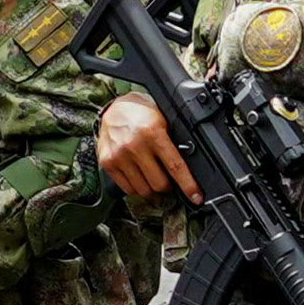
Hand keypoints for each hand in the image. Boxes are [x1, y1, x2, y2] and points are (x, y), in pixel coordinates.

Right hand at [93, 90, 197, 204]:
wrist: (115, 107)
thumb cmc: (142, 114)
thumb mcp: (163, 122)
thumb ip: (174, 144)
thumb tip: (190, 169)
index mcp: (153, 133)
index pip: (175, 166)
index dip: (188, 185)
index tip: (196, 197)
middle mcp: (134, 145)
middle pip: (159, 184)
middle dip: (168, 187)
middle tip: (169, 182)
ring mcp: (119, 155)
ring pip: (143, 190)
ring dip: (152, 189)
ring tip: (153, 179)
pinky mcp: (107, 163)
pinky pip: (127, 188)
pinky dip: (137, 188)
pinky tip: (140, 178)